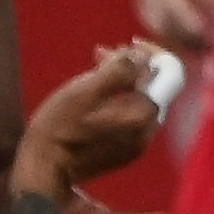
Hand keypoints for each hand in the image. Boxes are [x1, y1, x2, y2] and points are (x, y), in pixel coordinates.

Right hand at [17, 42, 169, 194]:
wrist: (44, 169)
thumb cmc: (59, 128)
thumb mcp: (85, 89)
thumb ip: (119, 69)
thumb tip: (140, 56)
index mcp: (142, 114)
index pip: (170, 73)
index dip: (152, 53)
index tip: (131, 44)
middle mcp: (147, 131)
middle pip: (154, 87)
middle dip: (132, 66)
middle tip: (103, 54)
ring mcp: (137, 144)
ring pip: (140, 101)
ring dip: (122, 83)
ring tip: (95, 71)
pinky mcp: (125, 152)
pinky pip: (130, 118)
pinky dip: (117, 102)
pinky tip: (94, 98)